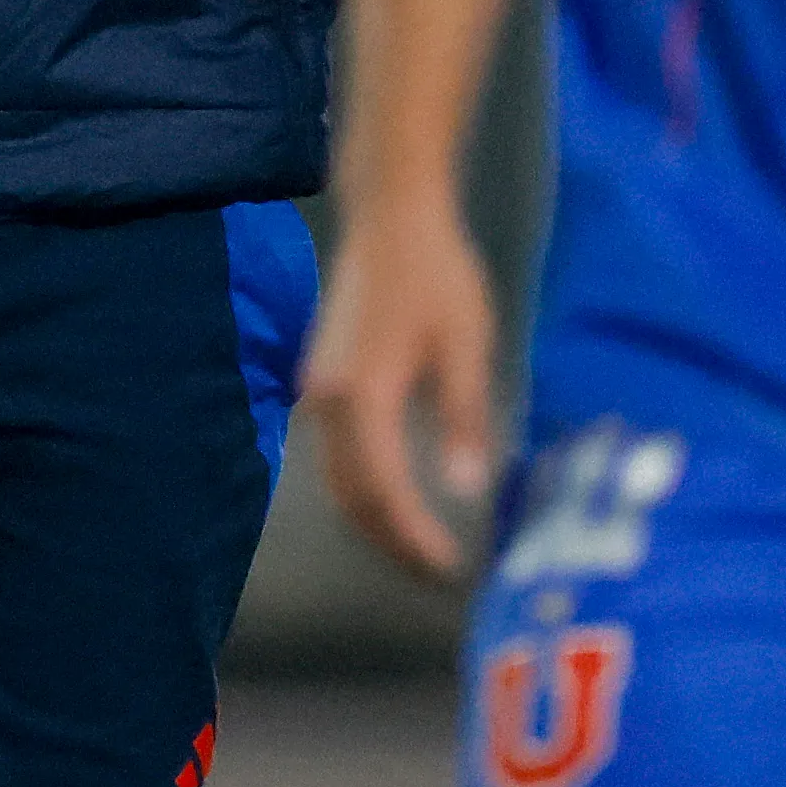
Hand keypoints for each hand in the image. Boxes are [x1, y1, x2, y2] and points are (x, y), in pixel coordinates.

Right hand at [300, 190, 496, 579]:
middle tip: (437, 573)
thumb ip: (464, 418)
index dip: (414, 538)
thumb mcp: (467, 344)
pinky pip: (336, 455)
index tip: (449, 569)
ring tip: (420, 546)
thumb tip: (465, 489)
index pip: (384, 492)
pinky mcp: (322, 380)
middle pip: (351, 497)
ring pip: (337, 480)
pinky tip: (397, 496)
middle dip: (392, 542)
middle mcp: (328, 401)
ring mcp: (319, 391)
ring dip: (375, 520)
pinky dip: (363, 488)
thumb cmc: (436, 273)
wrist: (390, 214)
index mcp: (364, 396)